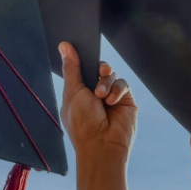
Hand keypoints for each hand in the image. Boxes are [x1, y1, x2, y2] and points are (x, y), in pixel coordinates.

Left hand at [58, 42, 137, 189]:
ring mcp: (111, 97)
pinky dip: (117, 90)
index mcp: (78, 92)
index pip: (82, 68)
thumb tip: (64, 44)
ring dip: (107, 82)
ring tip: (102, 96)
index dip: (84, 60)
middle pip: (99, 69)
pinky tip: (112, 101)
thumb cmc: (82, 122)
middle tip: (99, 72)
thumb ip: (72, 68)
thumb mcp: (73, 92)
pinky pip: (124, 84)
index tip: (84, 48)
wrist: (102, 145)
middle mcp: (94, 93)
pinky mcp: (126, 101)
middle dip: (99, 69)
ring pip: (112, 75)